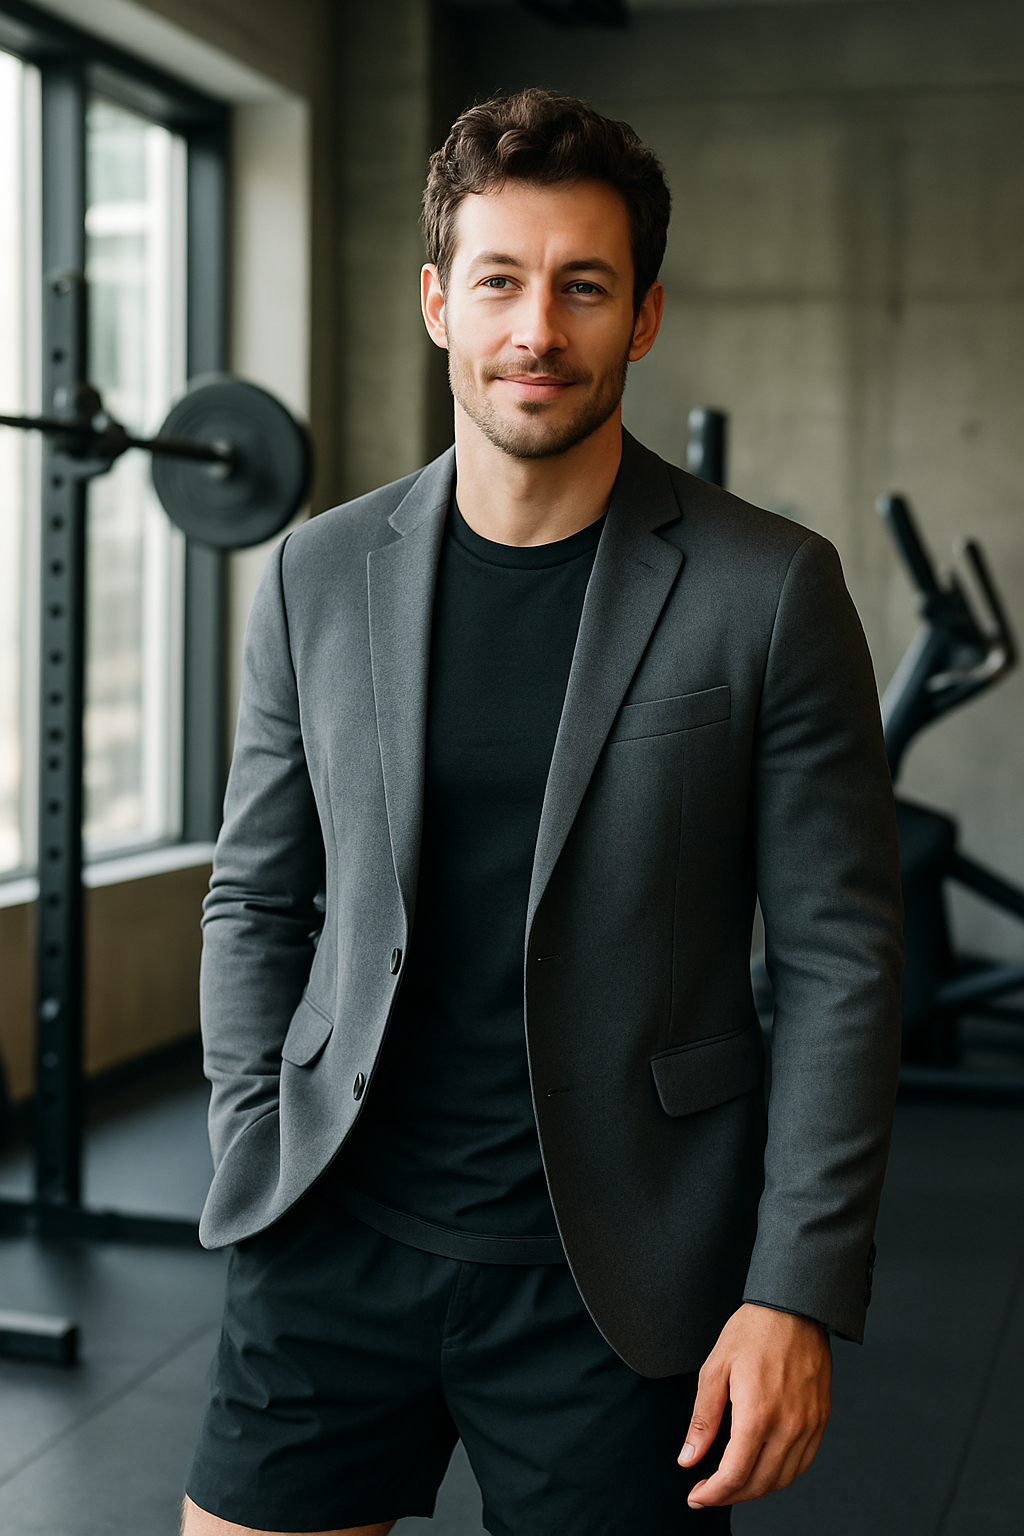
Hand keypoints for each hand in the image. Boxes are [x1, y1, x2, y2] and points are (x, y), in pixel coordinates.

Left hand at [678, 1301, 830, 1507]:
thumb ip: (702, 1420)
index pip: (734, 1474)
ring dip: (756, 1489)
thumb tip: (688, 1458)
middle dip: (730, 1496)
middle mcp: (788, 1426)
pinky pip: (803, 1462)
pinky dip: (781, 1475)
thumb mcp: (714, 1370)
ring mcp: (809, 1424)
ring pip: (783, 1479)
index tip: (696, 1495)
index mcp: (757, 1414)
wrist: (793, 1307)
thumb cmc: (752, 1331)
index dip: (712, 1493)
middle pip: (759, 1484)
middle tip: (709, 1492)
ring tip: (732, 1483)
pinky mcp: (821, 1418)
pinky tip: (763, 1467)